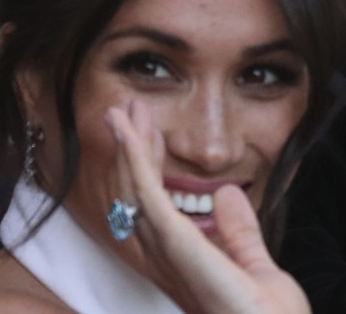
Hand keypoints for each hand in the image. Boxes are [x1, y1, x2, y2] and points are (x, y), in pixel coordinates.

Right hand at [104, 100, 310, 313]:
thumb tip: (226, 195)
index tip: (152, 132)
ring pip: (133, 184)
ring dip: (128, 144)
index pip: (154, 199)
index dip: (150, 162)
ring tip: (120, 111)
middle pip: (136, 188)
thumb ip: (239, 232)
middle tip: (128, 110)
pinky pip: (144, 190)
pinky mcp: (171, 238)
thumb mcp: (256, 266)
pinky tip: (126, 131)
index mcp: (177, 255)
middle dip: (133, 146)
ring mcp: (162, 244)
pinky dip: (132, 157)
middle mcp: (160, 250)